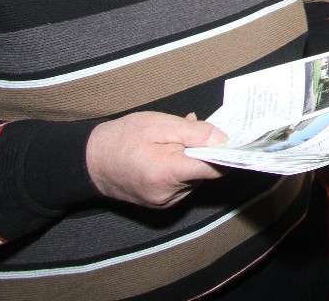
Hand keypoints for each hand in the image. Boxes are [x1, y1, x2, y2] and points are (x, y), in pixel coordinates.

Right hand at [86, 111, 228, 208]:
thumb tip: (223, 139)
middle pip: (205, 172)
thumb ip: (194, 133)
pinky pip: (182, 184)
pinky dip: (181, 168)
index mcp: (168, 173)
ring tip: (173, 139)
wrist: (88, 162)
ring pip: (194, 178)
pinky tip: (168, 152)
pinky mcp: (160, 204)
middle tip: (192, 127)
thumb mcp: (159, 125)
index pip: (214, 169)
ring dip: (191, 158)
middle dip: (204, 150)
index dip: (229, 154)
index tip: (239, 140)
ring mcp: (163, 202)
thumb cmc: (122, 138)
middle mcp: (168, 194)